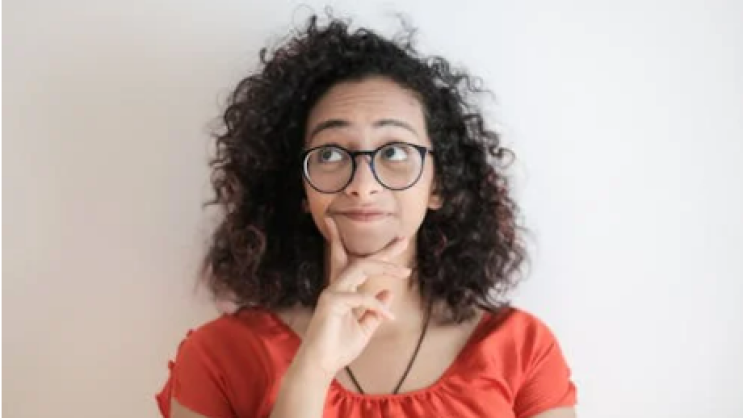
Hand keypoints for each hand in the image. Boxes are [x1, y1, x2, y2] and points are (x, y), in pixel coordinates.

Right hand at [293, 215, 410, 379]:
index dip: (382, 257)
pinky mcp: (331, 302)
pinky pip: (360, 297)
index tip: (401, 244)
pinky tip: (389, 317)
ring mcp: (332, 292)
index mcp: (345, 291)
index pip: (364, 268)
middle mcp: (337, 287)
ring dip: (384, 267)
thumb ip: (375, 310)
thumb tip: (388, 291)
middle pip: (362, 261)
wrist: (321, 365)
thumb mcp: (365, 328)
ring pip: (360, 268)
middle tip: (404, 242)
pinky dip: (377, 305)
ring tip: (405, 273)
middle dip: (384, 252)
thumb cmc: (339, 347)